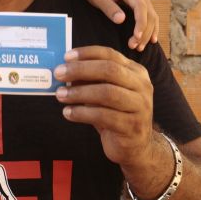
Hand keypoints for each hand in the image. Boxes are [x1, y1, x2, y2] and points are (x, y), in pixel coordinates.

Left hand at [53, 46, 153, 167]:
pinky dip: (82, 113)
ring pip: (107, 93)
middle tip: (58, 73)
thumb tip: (65, 69)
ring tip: (60, 95)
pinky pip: (104, 116)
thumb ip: (90, 79)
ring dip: (79, 93)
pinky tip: (68, 113)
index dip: (87, 53)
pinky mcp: (133, 126)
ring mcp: (140, 107)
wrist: (135, 146)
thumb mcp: (103, 92)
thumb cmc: (114, 113)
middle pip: (110, 70)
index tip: (66, 57)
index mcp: (135, 72)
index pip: (110, 55)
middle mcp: (142, 86)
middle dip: (80, 70)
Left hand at [76, 0, 158, 50]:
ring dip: (149, 32)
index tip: (136, 37)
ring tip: (140, 47)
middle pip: (149, 14)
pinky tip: (151, 40)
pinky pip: (150, 15)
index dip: (141, 24)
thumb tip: (121, 20)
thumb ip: (109, 8)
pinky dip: (151, 28)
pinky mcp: (140, 1)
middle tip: (135, 47)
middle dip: (145, 32)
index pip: (141, 7)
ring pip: (152, 16)